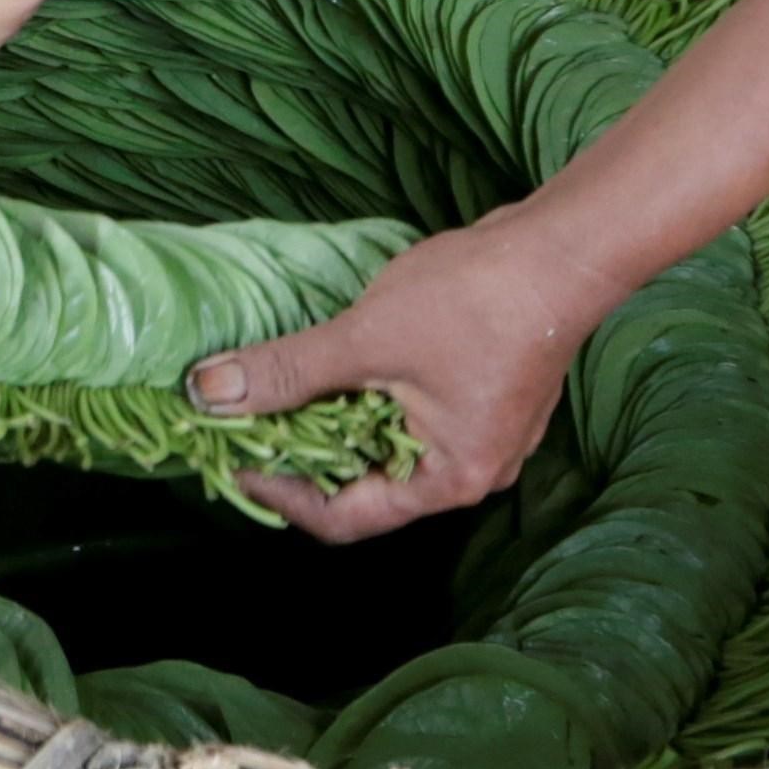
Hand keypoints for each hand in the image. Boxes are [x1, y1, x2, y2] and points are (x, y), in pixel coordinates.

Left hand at [192, 218, 595, 543]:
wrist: (561, 249)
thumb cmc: (474, 302)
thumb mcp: (365, 340)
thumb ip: (286, 372)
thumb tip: (207, 394)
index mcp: (447, 480)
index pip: (345, 518)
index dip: (280, 494)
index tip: (232, 457)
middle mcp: (471, 472)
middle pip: (366, 486)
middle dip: (303, 454)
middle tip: (246, 420)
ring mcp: (483, 435)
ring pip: (387, 446)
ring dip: (332, 421)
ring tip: (280, 388)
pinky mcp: (484, 397)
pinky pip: (410, 416)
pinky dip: (365, 398)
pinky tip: (333, 364)